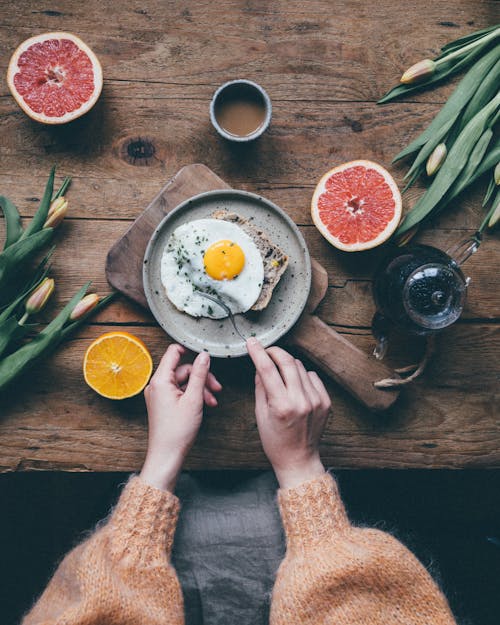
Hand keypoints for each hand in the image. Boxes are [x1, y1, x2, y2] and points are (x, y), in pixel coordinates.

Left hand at [140, 344, 221, 491]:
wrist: (167, 455)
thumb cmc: (177, 431)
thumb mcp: (194, 399)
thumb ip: (200, 374)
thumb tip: (204, 356)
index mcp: (160, 380)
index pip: (173, 352)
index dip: (190, 351)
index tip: (204, 355)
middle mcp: (157, 385)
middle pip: (183, 370)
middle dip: (201, 377)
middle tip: (216, 388)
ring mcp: (159, 395)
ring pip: (184, 382)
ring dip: (199, 389)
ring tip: (212, 400)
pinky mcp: (163, 403)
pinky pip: (180, 392)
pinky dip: (192, 396)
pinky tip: (204, 405)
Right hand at [246, 338, 330, 488]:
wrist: (298, 460)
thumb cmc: (275, 441)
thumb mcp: (260, 415)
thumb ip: (260, 387)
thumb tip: (259, 365)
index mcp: (282, 405)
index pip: (267, 370)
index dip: (258, 352)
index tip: (252, 343)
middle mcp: (301, 401)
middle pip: (288, 362)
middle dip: (274, 352)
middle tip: (266, 351)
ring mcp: (316, 401)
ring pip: (301, 367)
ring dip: (288, 365)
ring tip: (280, 375)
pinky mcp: (326, 402)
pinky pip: (312, 377)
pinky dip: (302, 376)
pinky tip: (295, 386)